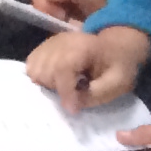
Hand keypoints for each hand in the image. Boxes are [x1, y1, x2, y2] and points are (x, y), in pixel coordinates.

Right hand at [26, 0, 106, 24]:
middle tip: (60, 13)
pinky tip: (59, 21)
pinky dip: (47, 17)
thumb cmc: (99, 6)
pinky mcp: (47, 9)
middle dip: (44, 0)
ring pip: (34, 0)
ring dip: (46, 10)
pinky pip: (38, 11)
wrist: (104, 24)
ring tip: (62, 18)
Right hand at [27, 23, 150, 111]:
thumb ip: (96, 94)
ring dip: (47, 84)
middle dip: (58, 89)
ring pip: (34, 69)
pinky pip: (31, 65)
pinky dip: (39, 76)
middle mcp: (61, 41)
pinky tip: (55, 79)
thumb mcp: (118, 83)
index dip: (65, 92)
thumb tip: (71, 105)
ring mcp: (50, 42)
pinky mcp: (44, 46)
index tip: (73, 109)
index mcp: (82, 47)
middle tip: (75, 93)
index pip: (63, 69)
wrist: (116, 46)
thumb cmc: (119, 66)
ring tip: (65, 86)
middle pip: (45, 71)